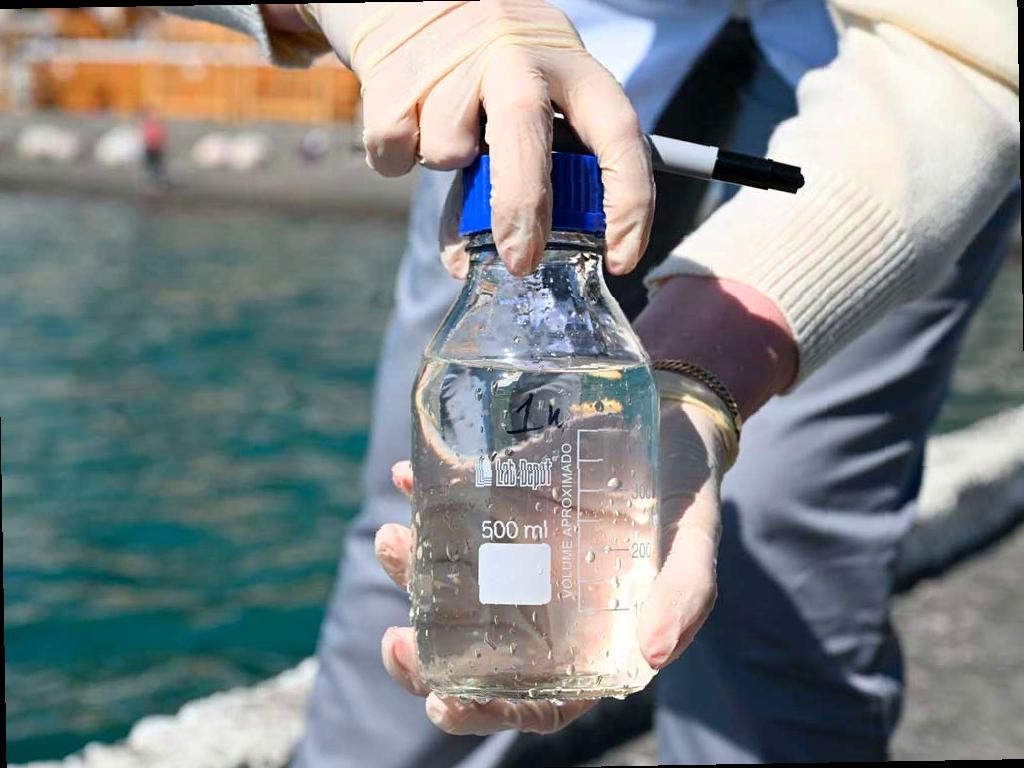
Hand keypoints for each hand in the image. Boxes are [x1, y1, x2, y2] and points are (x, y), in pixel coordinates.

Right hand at [308, 1, 653, 277]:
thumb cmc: (481, 68)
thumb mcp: (521, 101)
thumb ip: (511, 178)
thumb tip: (469, 265)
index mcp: (568, 64)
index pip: (618, 133)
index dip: (628, 201)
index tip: (621, 258)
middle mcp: (516, 53)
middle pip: (524, 138)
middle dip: (523, 210)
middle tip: (521, 261)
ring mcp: (453, 57)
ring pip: (447, 151)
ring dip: (442, 163)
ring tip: (442, 127)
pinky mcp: (396, 68)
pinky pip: (394, 148)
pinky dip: (395, 156)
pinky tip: (405, 120)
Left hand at [374, 401, 728, 733]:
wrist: (675, 423)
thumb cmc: (689, 496)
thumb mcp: (697, 544)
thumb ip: (686, 595)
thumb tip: (654, 654)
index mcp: (590, 639)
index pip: (536, 699)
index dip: (488, 712)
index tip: (442, 705)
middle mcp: (544, 606)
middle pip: (476, 651)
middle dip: (425, 658)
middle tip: (395, 640)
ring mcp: (517, 555)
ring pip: (452, 583)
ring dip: (410, 570)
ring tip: (392, 538)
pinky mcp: (502, 505)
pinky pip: (454, 511)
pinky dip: (424, 494)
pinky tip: (405, 476)